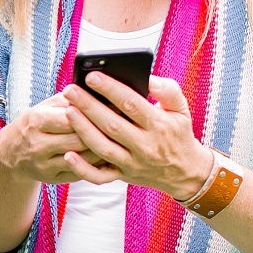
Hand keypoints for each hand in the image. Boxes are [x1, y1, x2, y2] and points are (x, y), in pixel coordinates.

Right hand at [0, 92, 109, 184]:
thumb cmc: (35, 124)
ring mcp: (44, 165)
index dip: (93, 113)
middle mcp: (38, 145)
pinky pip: (80, 174)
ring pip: (82, 159)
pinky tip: (109, 156)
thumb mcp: (45, 106)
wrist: (11, 154)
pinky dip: (96, 165)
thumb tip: (98, 92)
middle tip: (124, 125)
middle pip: (79, 140)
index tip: (114, 107)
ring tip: (120, 141)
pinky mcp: (52, 179)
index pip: (71, 118)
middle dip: (102, 132)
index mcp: (37, 121)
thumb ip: (69, 99)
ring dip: (103, 150)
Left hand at [61, 74, 213, 199]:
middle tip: (70, 90)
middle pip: (112, 125)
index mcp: (159, 125)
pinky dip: (83, 169)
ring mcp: (133, 163)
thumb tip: (149, 78)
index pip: (132, 104)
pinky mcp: (123, 176)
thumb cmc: (178, 133)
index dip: (110, 89)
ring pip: (103, 148)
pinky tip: (68, 154)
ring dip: (83, 130)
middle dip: (89, 106)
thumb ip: (168, 90)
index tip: (91, 76)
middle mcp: (145, 146)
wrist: (185, 172)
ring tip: (67, 111)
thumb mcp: (181, 109)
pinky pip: (100, 176)